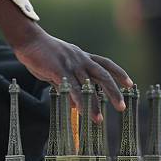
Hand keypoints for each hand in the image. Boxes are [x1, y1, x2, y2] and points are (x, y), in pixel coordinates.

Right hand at [11, 24, 131, 121]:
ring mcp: (71, 64)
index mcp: (83, 57)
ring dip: (94, 103)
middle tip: (122, 107)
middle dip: (114, 92)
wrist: (29, 40)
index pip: (106, 64)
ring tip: (99, 119)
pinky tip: (81, 111)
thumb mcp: (61, 68)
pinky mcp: (59, 69)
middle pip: (103, 76)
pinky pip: (71, 87)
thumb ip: (69, 84)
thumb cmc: (44, 54)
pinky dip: (77, 99)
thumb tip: (75, 103)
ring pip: (88, 85)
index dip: (119, 73)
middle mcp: (81, 59)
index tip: (130, 83)